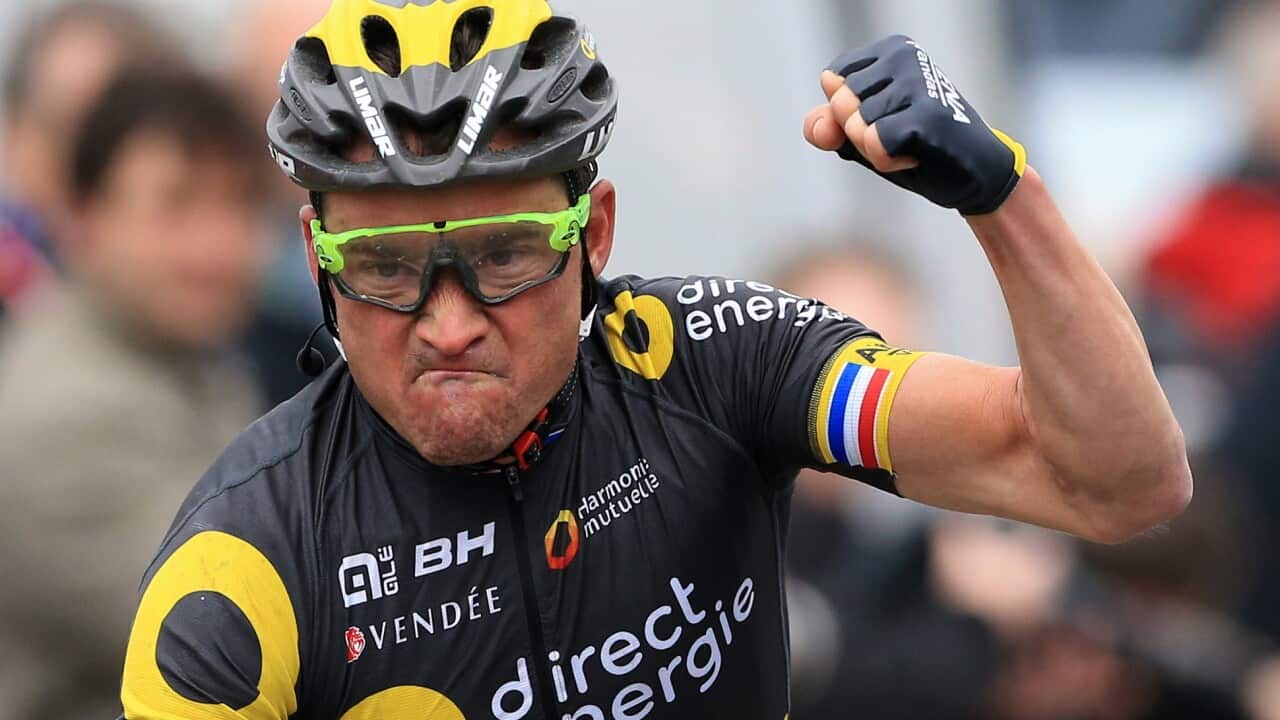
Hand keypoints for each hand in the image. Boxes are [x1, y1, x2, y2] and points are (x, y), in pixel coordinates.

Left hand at [804, 35, 1026, 215]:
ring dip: (877, 150)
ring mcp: (918, 81)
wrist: (977, 175)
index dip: (849, 114)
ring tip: (915, 144)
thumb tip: (820, 128)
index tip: (890, 119)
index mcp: (891, 49)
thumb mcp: (862, 135)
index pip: (832, 82)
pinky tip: (920, 155)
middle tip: (904, 135)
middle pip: (840, 105)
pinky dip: (889, 161)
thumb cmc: (918, 149)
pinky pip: (874, 145)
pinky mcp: (927, 114)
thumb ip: (828, 126)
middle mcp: (905, 55)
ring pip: (856, 126)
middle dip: (861, 134)